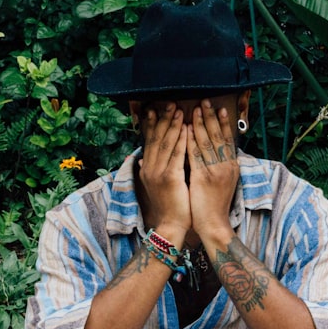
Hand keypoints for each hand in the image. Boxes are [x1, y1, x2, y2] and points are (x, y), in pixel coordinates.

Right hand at [137, 104, 190, 235]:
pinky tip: (186, 129)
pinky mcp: (171, 178)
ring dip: (173, 125)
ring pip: (166, 143)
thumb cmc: (169, 206)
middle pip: (156, 138)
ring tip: (179, 110)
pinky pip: (177, 155)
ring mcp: (159, 173)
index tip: (154, 109)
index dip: (151, 124)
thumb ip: (148, 170)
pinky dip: (181, 140)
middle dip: (162, 119)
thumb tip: (141, 159)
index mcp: (147, 169)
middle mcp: (150, 168)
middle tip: (169, 103)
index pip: (149, 142)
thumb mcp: (154, 186)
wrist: (171, 225)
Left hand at [186, 100, 239, 238]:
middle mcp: (226, 166)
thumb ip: (220, 167)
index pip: (227, 140)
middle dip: (211, 117)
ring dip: (201, 124)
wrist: (214, 225)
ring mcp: (216, 171)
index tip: (219, 108)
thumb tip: (217, 153)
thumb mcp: (223, 183)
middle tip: (205, 101)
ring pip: (207, 143)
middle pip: (218, 137)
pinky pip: (196, 155)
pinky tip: (186, 130)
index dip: (222, 123)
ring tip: (195, 109)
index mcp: (232, 166)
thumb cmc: (215, 205)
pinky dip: (191, 141)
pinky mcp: (203, 178)